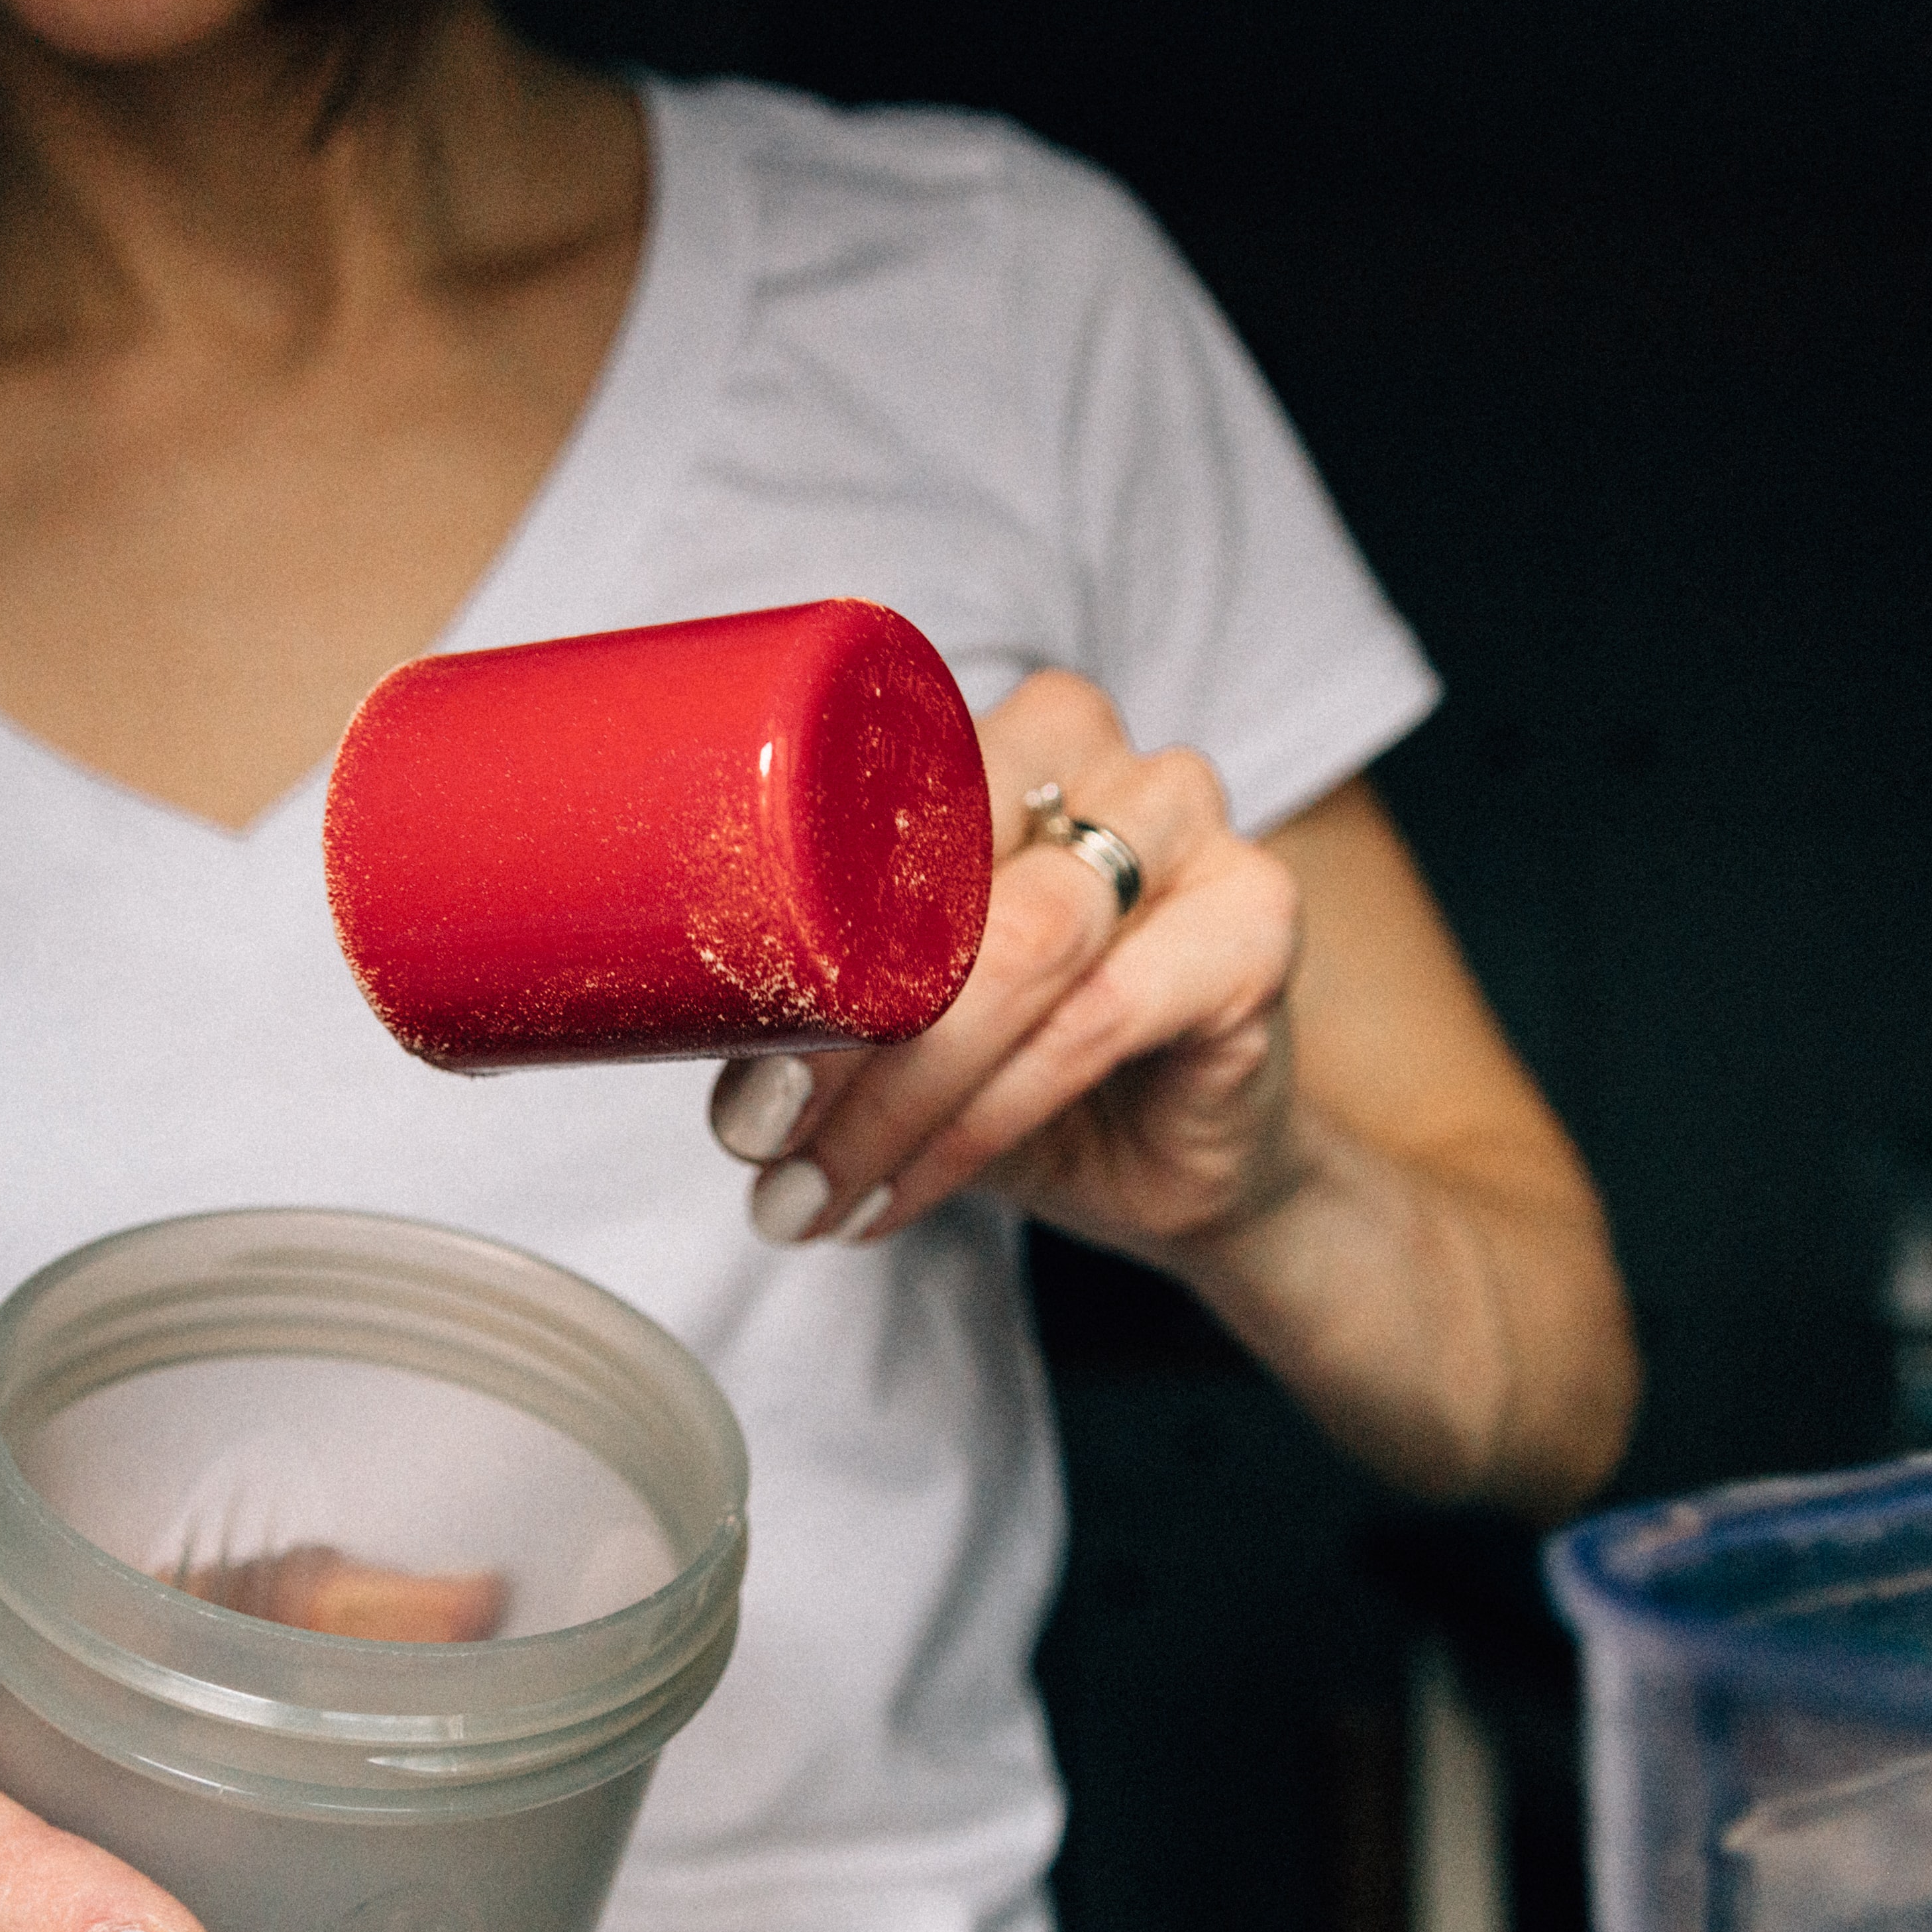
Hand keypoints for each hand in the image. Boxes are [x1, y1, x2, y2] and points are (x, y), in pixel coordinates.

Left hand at [707, 669, 1307, 1266]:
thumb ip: (811, 990)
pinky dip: (979, 1127)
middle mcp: (1103, 758)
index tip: (726, 1086)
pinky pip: (1089, 1025)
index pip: (873, 806)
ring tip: (815, 1192)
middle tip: (760, 1146)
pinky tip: (904, 1193)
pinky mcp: (1255, 925)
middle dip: (836, 1035)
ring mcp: (1193, 828)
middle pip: (944, 878)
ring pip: (1018, 950)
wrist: (1173, 1159)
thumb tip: (676, 1019)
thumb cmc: (1016, 1061)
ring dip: (897, 1098)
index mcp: (1001, 738)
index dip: (783, 948)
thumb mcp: (894, 1015)